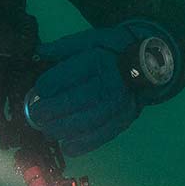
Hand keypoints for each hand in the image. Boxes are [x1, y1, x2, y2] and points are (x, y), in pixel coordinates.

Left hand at [26, 21, 174, 155]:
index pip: (68, 74)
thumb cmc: (113, 51)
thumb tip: (39, 52)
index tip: (38, 91)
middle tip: (35, 116)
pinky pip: (102, 136)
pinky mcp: (123, 120)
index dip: (49, 85)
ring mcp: (117, 104)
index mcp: (98, 61)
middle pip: (75, 100)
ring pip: (86, 121)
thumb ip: (64, 46)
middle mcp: (109, 83)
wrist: (148, 64)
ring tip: (47, 130)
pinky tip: (67, 146)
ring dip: (62, 129)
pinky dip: (83, 144)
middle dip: (50, 111)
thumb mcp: (91, 39)